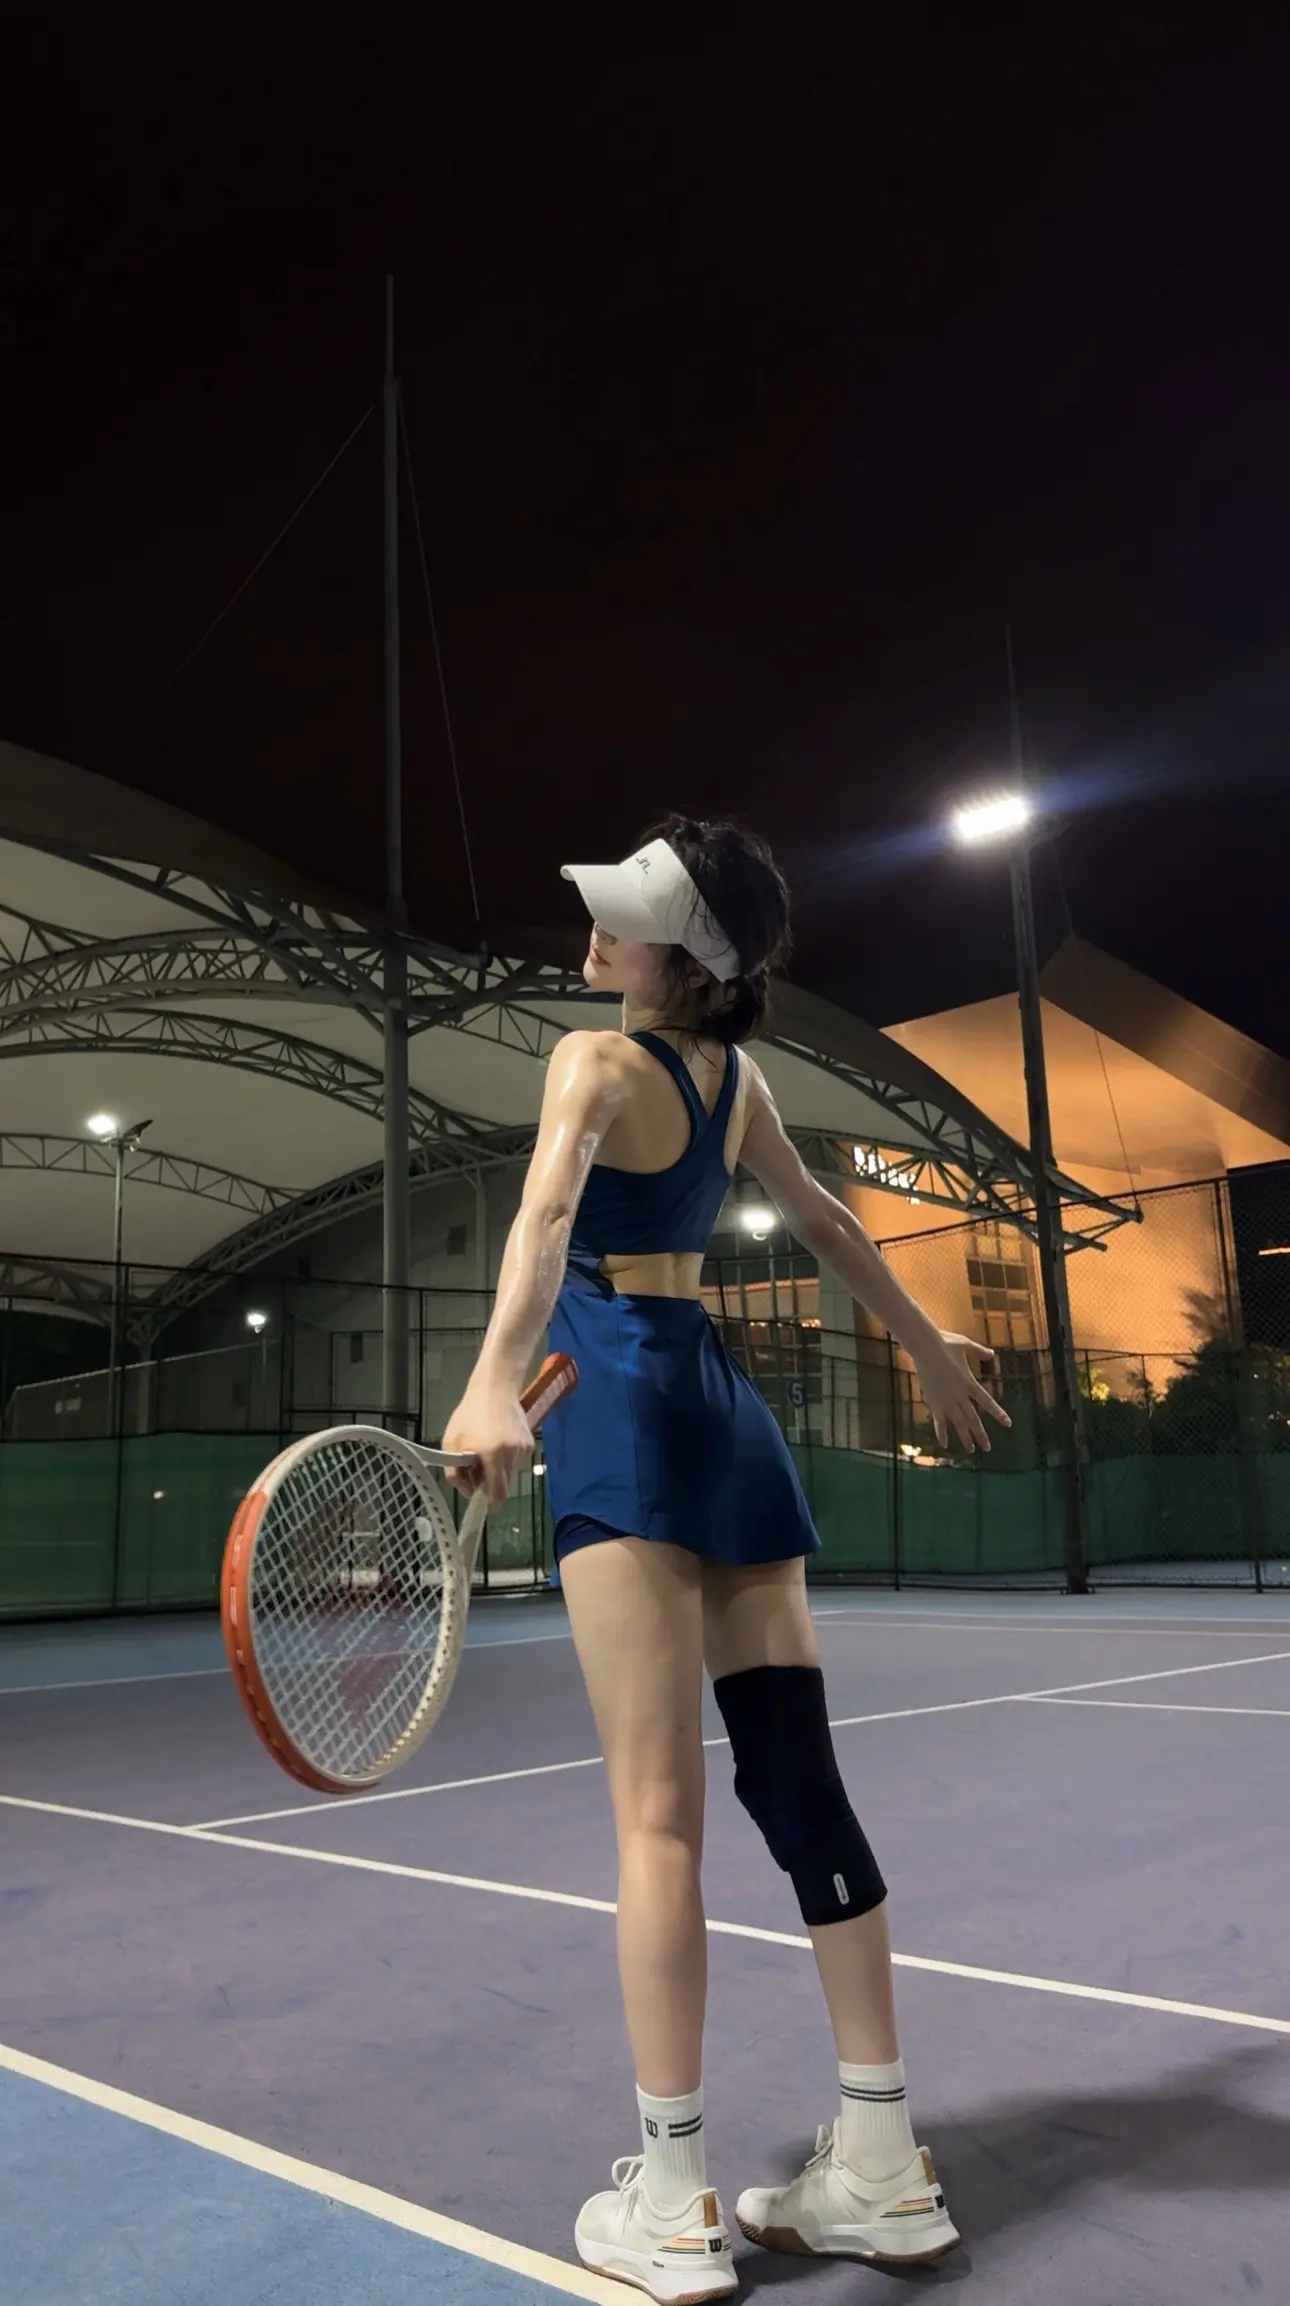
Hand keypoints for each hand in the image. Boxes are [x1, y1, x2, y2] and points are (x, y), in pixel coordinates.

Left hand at [441, 1381, 534, 1507]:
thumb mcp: (451, 1443)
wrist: (495, 1388)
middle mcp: (512, 1455)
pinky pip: (517, 1463)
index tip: (479, 1498)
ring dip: (499, 1471)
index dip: (488, 1502)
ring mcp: (523, 1450)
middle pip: (505, 1488)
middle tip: (477, 1470)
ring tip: (487, 1451)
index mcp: (492, 1456)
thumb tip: (468, 1492)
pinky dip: (507, 1460)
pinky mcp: (530, 1444)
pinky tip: (499, 1442)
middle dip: (491, 1485)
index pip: (498, 1495)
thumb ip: (455, 1474)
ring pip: (511, 1475)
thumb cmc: (469, 1415)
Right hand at [913, 1332, 1010, 1454]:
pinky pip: (939, 1421)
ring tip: (970, 1450)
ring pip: (958, 1423)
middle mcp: (959, 1395)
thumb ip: (980, 1352)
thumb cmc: (946, 1343)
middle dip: (980, 1434)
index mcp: (969, 1382)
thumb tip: (992, 1355)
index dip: (998, 1413)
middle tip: (987, 1448)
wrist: (925, 1347)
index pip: (987, 1402)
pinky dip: (942, 1433)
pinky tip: (945, 1444)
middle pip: (973, 1419)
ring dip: (965, 1437)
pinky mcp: (933, 1401)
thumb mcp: (967, 1345)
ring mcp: (946, 1400)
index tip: (1007, 1424)